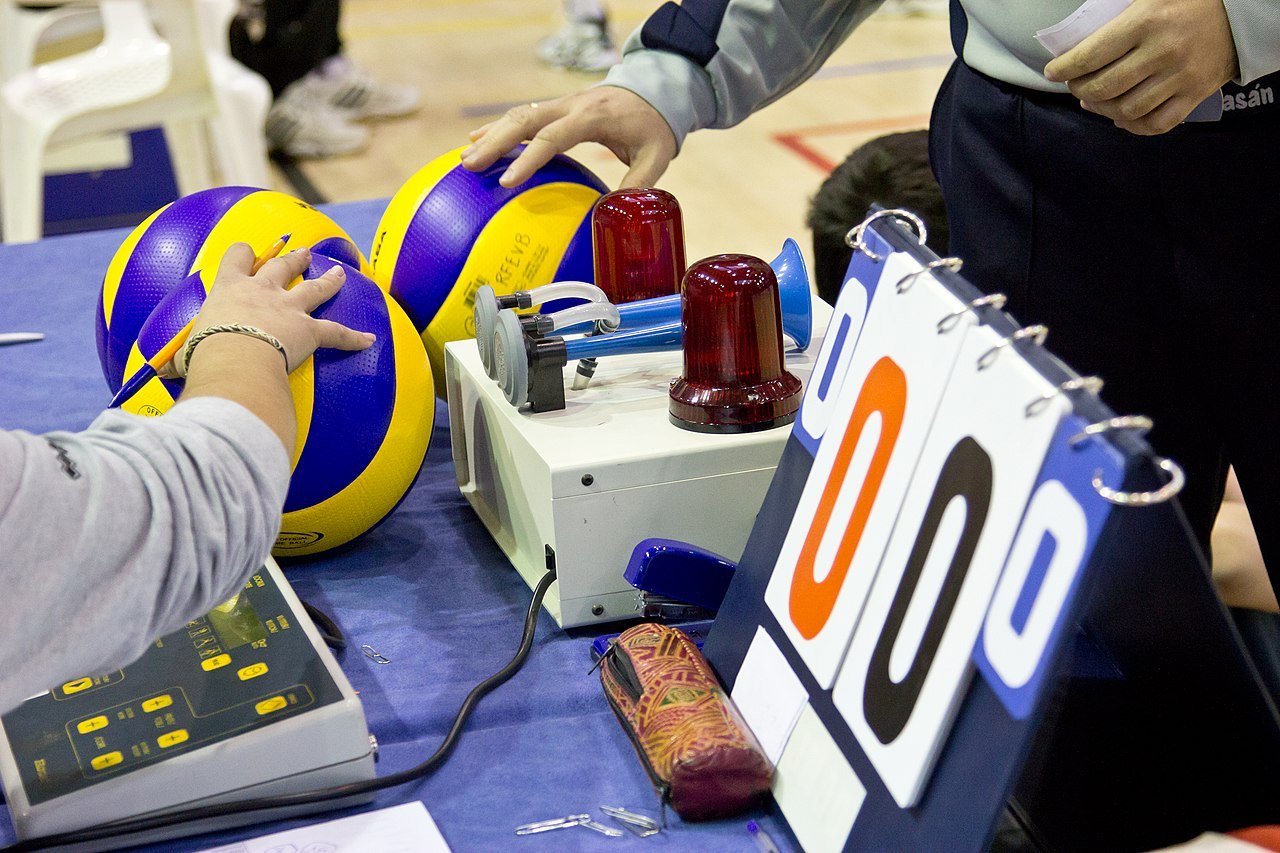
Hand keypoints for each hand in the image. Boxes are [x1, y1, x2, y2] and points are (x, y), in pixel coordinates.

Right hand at [178, 244, 373, 375]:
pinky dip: (354, 338)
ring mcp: (289, 308)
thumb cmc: (205, 355)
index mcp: (230, 289)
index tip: (246, 252)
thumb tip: (163, 372)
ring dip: (329, 281)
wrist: (234, 359)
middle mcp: (263, 291)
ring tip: (338, 274)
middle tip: (303, 252)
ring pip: (315, 288)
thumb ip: (180, 357)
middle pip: (282, 266)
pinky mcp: (310, 330)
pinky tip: (369, 340)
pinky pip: (338, 333)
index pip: (236, 259)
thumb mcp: (185, 350)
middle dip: (294, 258)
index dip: (243, 254)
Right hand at [460, 86, 677, 187]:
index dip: (527, 158)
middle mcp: (570, 105)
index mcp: (591, 116)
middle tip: (469, 166)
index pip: (552, 137)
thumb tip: (616, 215)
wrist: (655, 88)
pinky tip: (476, 141)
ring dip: (491, 134)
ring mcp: (561, 103)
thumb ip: (638, 182)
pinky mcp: (556, 107)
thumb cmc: (655, 125)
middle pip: (524, 120)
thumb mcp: (657, 154)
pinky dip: (499, 128)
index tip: (506, 182)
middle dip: (494, 142)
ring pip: (518, 115)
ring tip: (465, 158)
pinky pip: (523, 116)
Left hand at [1044, 0, 1237, 134]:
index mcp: (1145, 23)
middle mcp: (1162, 52)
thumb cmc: (1185, 2)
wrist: (1239, 13)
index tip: (1053, 71)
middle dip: (1079, 89)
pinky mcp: (1195, 94)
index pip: (1090, 56)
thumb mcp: (1147, 0)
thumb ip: (1115, 22)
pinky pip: (1156, 124)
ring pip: (1126, 110)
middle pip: (1103, 87)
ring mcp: (1180, 77)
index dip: (1064, 68)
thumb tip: (1076, 48)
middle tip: (1075, 84)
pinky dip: (1132, 126)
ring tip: (1093, 100)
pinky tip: (1121, 117)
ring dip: (1101, 109)